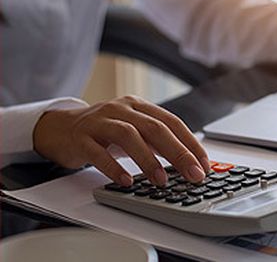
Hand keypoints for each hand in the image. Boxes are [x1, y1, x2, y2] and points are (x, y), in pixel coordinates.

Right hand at [33, 96, 210, 185]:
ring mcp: (100, 121)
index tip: (204, 165)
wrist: (62, 128)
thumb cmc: (105, 132)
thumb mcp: (134, 130)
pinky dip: (113, 167)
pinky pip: (98, 152)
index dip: (190, 143)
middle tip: (193, 174)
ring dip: (148, 160)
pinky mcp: (81, 137)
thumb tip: (188, 163)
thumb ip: (157, 142)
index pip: (172, 122)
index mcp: (140, 106)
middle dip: (178, 153)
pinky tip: (125, 181)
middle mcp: (122, 109)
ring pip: (129, 135)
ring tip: (161, 180)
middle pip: (155, 128)